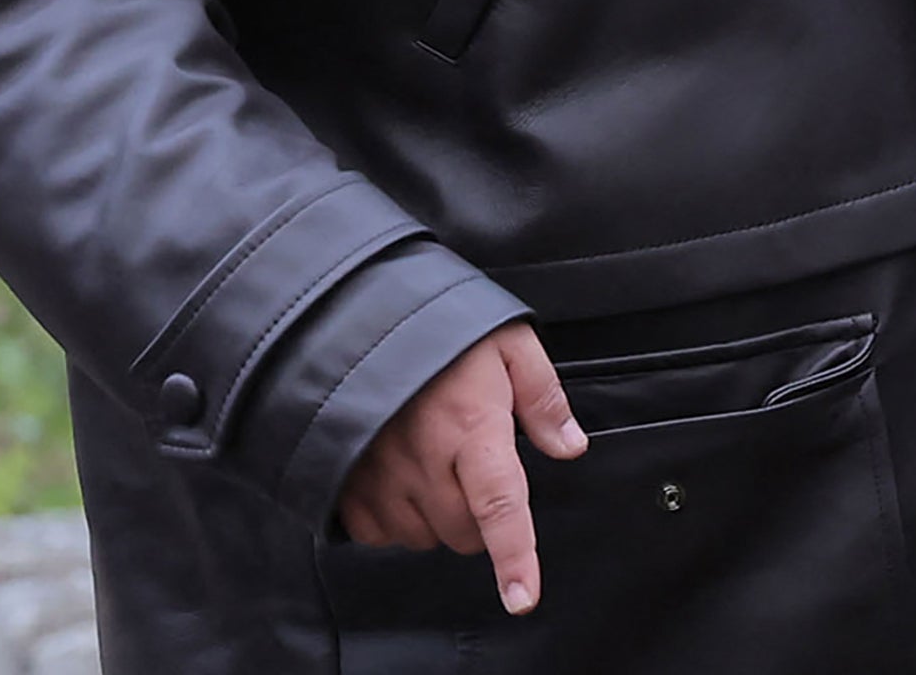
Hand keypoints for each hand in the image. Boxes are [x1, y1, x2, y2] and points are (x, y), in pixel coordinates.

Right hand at [339, 322, 588, 612]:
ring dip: (438, 516)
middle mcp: (424, 461)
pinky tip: (400, 476)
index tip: (522, 598)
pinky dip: (395, 518)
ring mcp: (378, 476)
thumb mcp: (508, 343)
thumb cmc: (438, 329)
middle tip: (476, 466)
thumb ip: (542, 398)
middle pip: (465, 533)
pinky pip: (378, 532)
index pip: (500, 506)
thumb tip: (571, 446)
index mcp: (472, 428)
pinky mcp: (344, 485)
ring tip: (434, 460)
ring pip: (424, 537)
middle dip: (481, 516)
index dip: (514, 558)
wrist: (354, 317)